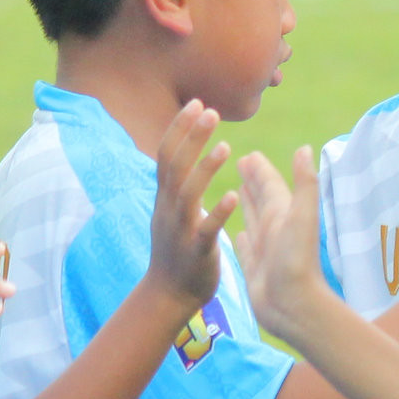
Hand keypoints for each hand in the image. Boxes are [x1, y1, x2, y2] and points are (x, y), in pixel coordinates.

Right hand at [143, 100, 239, 313]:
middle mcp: (168, 210)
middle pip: (175, 166)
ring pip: (188, 194)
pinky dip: (217, 212)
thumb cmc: (176, 252)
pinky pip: (206, 230)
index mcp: (166, 199)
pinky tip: (232, 196)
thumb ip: (178, 186)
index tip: (195, 102)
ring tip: (226, 147)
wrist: (167, 296)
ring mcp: (180, 231)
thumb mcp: (172, 213)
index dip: (180, 128)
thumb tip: (183, 157)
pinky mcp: (195, 252)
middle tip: (209, 109)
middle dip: (190, 137)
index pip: (168, 155)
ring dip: (205, 168)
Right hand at [234, 147, 323, 340]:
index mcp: (284, 214)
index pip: (271, 184)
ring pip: (254, 219)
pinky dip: (241, 236)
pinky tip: (237, 233)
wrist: (293, 305)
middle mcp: (276, 229)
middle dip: (253, 180)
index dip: (260, 169)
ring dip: (248, 203)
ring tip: (238, 189)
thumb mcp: (302, 215)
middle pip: (263, 198)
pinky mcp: (255, 268)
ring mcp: (266, 249)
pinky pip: (246, 247)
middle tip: (241, 161)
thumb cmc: (297, 260)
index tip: (249, 154)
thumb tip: (305, 149)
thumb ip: (304, 182)